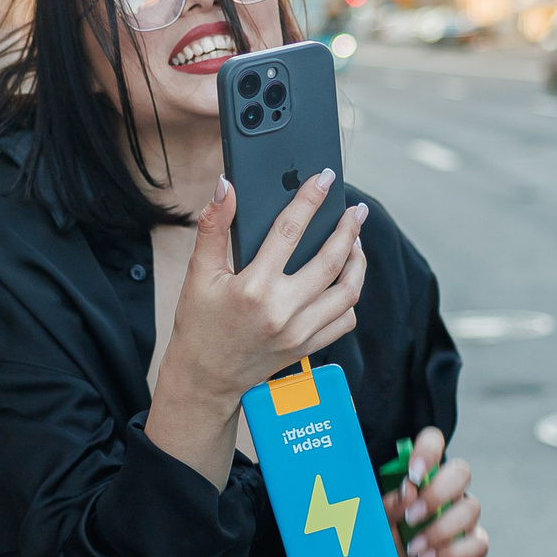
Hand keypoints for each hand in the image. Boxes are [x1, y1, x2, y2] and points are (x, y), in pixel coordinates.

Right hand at [144, 172, 368, 486]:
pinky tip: (346, 281)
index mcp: (253, 288)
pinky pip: (344, 320)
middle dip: (348, 230)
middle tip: (356, 211)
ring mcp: (299, 332)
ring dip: (357, 263)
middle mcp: (282, 311)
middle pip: (330, 261)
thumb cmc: (199, 324)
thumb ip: (214, 227)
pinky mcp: (307, 347)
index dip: (309, 199)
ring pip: (347, 293)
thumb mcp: (199, 273)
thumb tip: (225, 186)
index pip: (289, 231)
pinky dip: (351, 298)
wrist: (204, 378)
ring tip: (356, 243)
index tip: (324, 178)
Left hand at [377, 425, 488, 556]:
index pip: (433, 444)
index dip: (428, 451)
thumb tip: (406, 491)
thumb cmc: (387, 546)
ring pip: (470, 508)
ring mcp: (464, 518)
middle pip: (460, 472)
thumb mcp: (377, 526)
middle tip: (411, 516)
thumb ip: (387, 507)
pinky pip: (475, 544)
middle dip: (436, 493)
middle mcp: (448, 492)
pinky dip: (449, 553)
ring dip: (439, 529)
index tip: (413, 475)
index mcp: (422, 477)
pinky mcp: (474, 546)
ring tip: (413, 548)